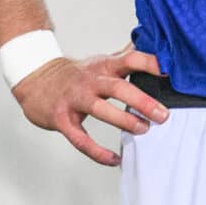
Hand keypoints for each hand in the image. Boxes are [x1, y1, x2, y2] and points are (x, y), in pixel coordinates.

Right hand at [11, 43, 169, 166]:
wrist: (35, 80)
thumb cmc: (75, 74)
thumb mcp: (101, 61)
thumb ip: (126, 57)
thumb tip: (153, 45)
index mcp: (103, 66)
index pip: (130, 59)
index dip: (150, 63)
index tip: (170, 72)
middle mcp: (90, 81)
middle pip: (117, 87)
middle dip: (142, 101)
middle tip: (163, 114)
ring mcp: (75, 100)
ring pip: (100, 110)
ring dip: (124, 120)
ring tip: (143, 129)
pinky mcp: (62, 120)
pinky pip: (81, 139)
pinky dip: (98, 152)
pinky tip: (114, 159)